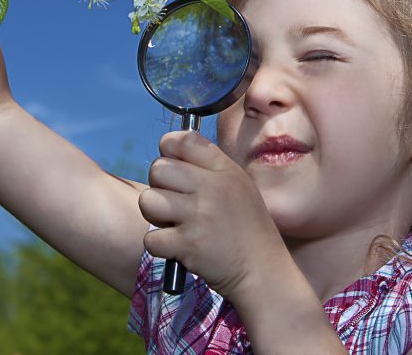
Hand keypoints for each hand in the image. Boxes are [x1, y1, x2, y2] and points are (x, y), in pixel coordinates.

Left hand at [139, 131, 289, 299]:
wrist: (263, 271)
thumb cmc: (247, 228)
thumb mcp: (239, 186)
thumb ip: (209, 167)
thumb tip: (168, 148)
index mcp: (224, 170)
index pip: (182, 140)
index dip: (169, 150)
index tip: (174, 167)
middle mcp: (211, 188)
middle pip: (158, 169)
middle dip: (159, 186)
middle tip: (174, 203)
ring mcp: (198, 216)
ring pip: (148, 200)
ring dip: (156, 216)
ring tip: (175, 225)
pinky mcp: (187, 245)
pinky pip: (151, 237)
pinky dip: (160, 246)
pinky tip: (178, 247)